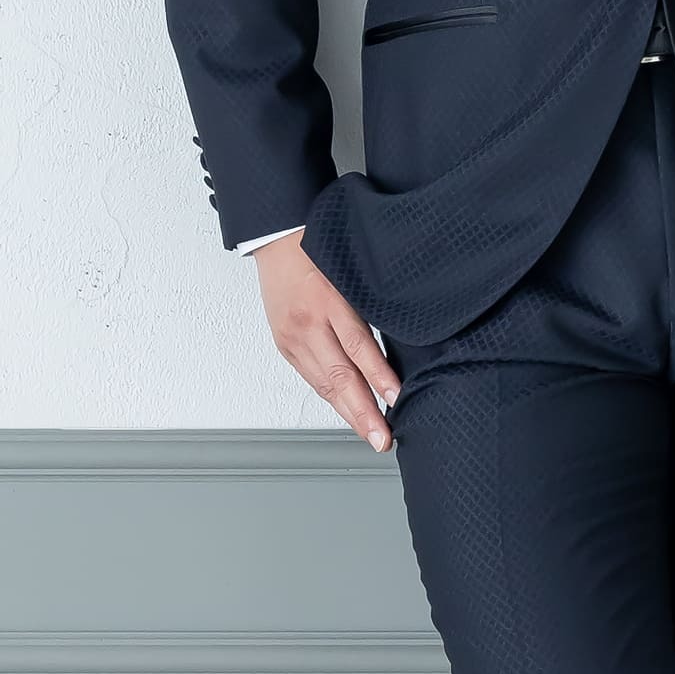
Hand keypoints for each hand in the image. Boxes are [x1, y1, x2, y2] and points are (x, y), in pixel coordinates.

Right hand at [256, 234, 400, 452]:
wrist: (275, 234)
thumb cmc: (319, 245)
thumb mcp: (352, 269)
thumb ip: (370, 305)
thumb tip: (399, 343)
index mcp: (327, 300)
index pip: (358, 346)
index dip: (379, 376)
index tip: (397, 399)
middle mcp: (306, 323)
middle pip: (338, 376)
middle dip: (363, 413)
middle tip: (382, 438)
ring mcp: (291, 337)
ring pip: (322, 383)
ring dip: (348, 412)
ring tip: (370, 433)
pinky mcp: (283, 344)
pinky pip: (311, 377)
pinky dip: (331, 396)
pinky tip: (347, 410)